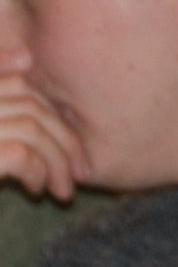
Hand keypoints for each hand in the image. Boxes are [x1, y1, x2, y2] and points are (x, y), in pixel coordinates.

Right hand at [0, 66, 87, 201]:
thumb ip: (7, 114)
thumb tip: (31, 75)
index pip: (19, 85)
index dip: (51, 113)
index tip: (69, 144)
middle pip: (29, 105)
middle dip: (64, 139)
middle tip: (81, 172)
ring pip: (31, 129)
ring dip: (57, 161)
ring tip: (62, 190)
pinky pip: (20, 155)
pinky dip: (37, 173)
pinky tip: (35, 191)